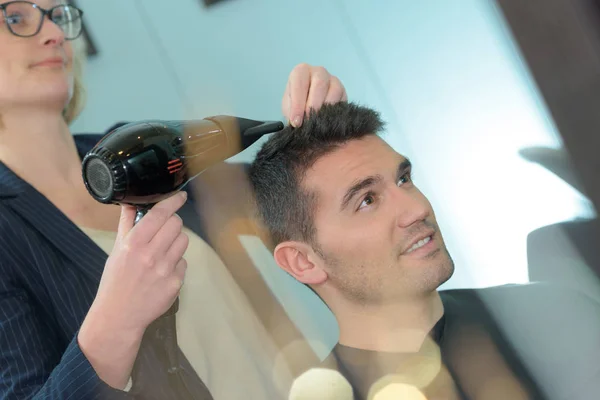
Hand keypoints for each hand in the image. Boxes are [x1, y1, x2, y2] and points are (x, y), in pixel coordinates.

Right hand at [79, 192, 188, 388]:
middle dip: (172, 224)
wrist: (119, 316)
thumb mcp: (116, 250)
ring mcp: (166, 270)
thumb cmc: (115, 281)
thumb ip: (127, 224)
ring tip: (162, 251)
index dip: (173, 201)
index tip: (180, 196)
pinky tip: (163, 271)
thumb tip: (132, 202)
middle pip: (177, 224)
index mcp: (134, 243)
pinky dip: (176, 263)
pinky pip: (183, 262)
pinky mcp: (176, 283)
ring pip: (184, 241)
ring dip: (176, 242)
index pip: (160, 214)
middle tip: (164, 231)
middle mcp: (152, 254)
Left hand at [282, 64, 347, 127]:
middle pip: (319, 84)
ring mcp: (333, 80)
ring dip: (325, 110)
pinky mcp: (343, 92)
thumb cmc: (296, 106)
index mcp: (301, 72)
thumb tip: (297, 122)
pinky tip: (327, 121)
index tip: (296, 122)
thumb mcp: (289, 108)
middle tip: (308, 122)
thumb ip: (292, 111)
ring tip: (318, 123)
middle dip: (313, 106)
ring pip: (334, 91)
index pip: (300, 83)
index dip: (297, 104)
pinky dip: (334, 113)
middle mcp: (318, 72)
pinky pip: (341, 101)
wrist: (308, 111)